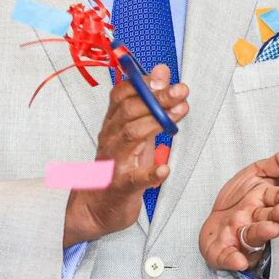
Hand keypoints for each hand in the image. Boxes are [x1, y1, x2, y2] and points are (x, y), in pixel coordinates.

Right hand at [61, 65, 188, 244]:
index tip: (165, 79)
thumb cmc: (119, 167)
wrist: (98, 207)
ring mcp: (113, 162)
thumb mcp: (136, 131)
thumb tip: (161, 71)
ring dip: (157, 121)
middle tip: (181, 92)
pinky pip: (134, 179)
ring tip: (180, 112)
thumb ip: (149, 104)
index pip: (121, 95)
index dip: (143, 83)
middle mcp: (110, 138)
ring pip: (131, 135)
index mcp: (113, 124)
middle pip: (130, 111)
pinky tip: (164, 169)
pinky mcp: (120, 187)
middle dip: (157, 98)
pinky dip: (150, 173)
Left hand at [199, 143, 278, 273]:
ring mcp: (241, 237)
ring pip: (254, 235)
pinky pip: (229, 256)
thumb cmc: (240, 199)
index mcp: (265, 202)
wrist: (214, 220)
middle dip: (277, 216)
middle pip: (269, 218)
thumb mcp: (258, 173)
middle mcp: (256, 221)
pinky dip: (234, 259)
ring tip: (271, 229)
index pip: (278, 198)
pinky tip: (239, 261)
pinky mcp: (224, 252)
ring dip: (263, 233)